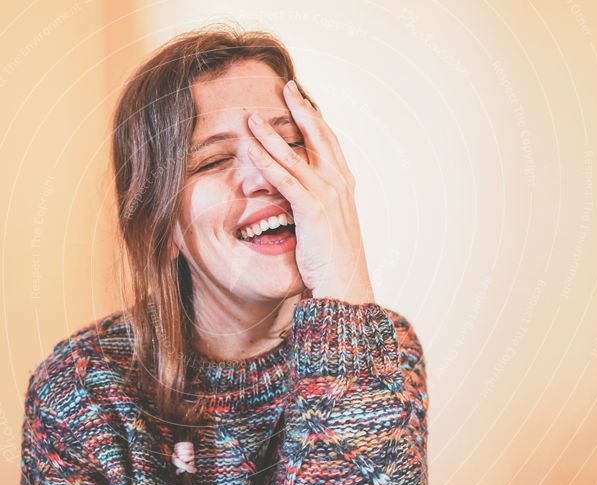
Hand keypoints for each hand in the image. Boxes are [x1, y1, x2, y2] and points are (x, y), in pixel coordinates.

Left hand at [246, 80, 374, 304]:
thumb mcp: (329, 224)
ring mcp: (327, 195)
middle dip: (299, 109)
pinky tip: (251, 151)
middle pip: (317, 135)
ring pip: (294, 155)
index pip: (328, 141)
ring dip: (270, 133)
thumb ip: (318, 203)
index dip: (314, 117)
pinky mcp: (312, 210)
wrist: (345, 285)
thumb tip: (301, 195)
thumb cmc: (334, 260)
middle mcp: (338, 183)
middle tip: (284, 87)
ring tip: (251, 117)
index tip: (300, 99)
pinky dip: (267, 164)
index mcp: (344, 184)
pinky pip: (284, 181)